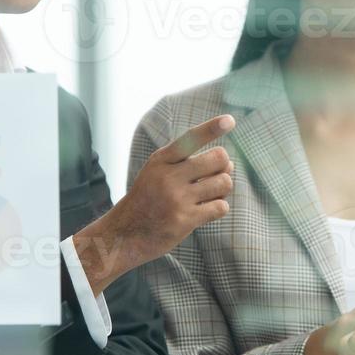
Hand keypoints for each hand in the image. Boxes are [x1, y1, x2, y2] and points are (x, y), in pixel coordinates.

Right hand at [73, 114, 235, 294]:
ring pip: (224, 183)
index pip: (190, 139)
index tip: (230, 120)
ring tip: (208, 195)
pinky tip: (206, 210)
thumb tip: (230, 164)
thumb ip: (189, 164)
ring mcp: (177, 198)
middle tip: (213, 177)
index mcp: (161, 160)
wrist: (124, 234)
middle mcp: (168, 176)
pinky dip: (219, 208)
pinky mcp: (185, 220)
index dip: (211, 128)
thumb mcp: (157, 172)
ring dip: (222, 189)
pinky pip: (221, 207)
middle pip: (218, 159)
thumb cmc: (148, 200)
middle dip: (223, 167)